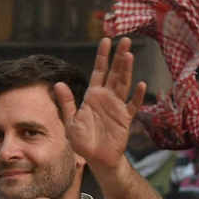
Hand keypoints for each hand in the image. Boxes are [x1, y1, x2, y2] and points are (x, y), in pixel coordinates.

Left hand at [54, 37, 146, 170]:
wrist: (96, 159)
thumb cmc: (82, 141)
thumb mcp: (70, 121)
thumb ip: (66, 103)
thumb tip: (58, 83)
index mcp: (92, 97)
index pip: (98, 72)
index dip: (102, 57)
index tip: (106, 40)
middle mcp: (106, 98)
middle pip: (114, 73)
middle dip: (119, 57)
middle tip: (125, 39)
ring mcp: (117, 107)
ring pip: (123, 84)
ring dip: (127, 70)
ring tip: (129, 54)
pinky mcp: (125, 119)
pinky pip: (132, 105)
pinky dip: (137, 96)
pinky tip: (140, 85)